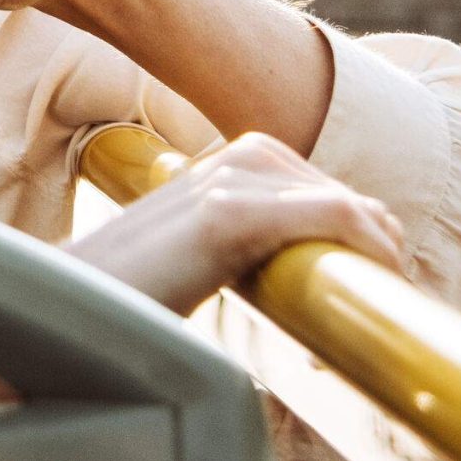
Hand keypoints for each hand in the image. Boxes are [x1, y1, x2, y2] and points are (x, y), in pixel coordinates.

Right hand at [67, 133, 405, 314]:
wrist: (77, 301)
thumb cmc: (136, 289)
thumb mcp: (199, 254)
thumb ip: (239, 244)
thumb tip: (298, 267)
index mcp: (226, 163)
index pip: (319, 187)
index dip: (355, 232)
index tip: (367, 282)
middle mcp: (230, 159)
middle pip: (336, 192)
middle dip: (368, 238)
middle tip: (379, 293)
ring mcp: (228, 181)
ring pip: (340, 200)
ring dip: (374, 242)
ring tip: (383, 286)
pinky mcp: (229, 214)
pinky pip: (330, 213)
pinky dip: (367, 240)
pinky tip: (382, 270)